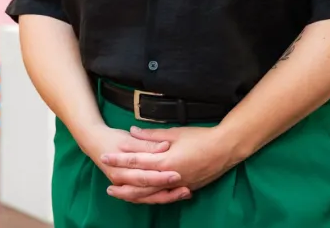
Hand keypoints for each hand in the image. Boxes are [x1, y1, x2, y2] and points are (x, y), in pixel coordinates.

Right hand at [77, 125, 190, 203]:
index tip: (178, 175)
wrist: (95, 143)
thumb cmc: (114, 139)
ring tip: (186, 193)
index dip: (161, 177)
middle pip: (147, 191)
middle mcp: (123, 182)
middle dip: (167, 191)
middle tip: (186, 189)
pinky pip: (146, 198)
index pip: (144, 176)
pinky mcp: (130, 189)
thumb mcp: (129, 139)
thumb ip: (148, 144)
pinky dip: (160, 197)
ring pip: (148, 197)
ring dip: (167, 197)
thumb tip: (165, 146)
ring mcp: (126, 187)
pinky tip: (176, 195)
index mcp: (121, 169)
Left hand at [100, 125, 238, 202]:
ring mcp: (177, 185)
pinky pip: (163, 196)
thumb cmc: (200, 138)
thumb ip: (152, 136)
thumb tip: (132, 132)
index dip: (119, 159)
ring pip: (150, 195)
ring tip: (121, 194)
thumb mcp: (175, 133)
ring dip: (134, 195)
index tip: (104, 156)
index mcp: (164, 161)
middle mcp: (168, 177)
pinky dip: (151, 197)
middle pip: (139, 184)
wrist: (224, 149)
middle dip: (122, 184)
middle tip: (107, 187)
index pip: (135, 161)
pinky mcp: (184, 188)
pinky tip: (144, 197)